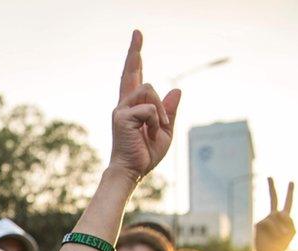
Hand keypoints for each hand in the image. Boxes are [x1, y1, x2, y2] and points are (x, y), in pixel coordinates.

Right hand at [108, 30, 181, 182]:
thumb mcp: (166, 130)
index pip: (134, 77)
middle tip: (137, 32)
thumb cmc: (145, 154)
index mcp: (133, 106)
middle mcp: (124, 104)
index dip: (136, 57)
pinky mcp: (122, 116)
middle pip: (130, 71)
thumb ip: (169, 111)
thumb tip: (176, 89)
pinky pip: (150, 108)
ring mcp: (121, 109)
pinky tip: (151, 133)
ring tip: (159, 128)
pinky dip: (157, 122)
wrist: (132, 171)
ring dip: (161, 110)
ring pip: (149, 88)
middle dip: (135, 51)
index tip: (137, 38)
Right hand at [252, 177, 294, 250]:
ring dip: (282, 227)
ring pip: (277, 215)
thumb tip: (275, 213)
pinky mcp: (259, 223)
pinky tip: (276, 236)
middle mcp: (274, 216)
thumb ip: (287, 219)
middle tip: (269, 176)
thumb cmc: (282, 244)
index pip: (288, 202)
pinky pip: (270, 222)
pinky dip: (275, 229)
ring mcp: (265, 219)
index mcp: (284, 218)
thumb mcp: (292, 231)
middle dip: (271, 187)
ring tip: (282, 236)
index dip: (290, 192)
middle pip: (274, 198)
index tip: (291, 181)